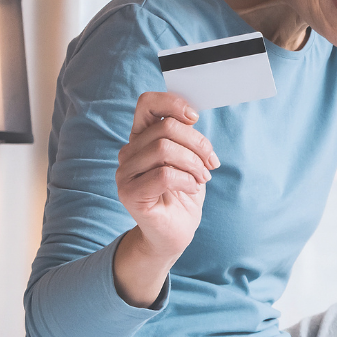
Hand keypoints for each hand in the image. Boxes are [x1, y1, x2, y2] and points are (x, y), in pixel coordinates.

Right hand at [112, 91, 218, 305]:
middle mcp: (128, 153)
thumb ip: (185, 136)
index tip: (194, 117)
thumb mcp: (189, 159)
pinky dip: (187, 180)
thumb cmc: (183, 194)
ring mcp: (125, 174)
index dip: (173, 103)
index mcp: (141, 138)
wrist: (174, 233)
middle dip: (197, 144)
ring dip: (193, 164)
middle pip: (165, 128)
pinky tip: (191, 188)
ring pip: (164, 149)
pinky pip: (164, 175)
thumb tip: (191, 114)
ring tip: (202, 178)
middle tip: (211, 164)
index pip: (147, 103)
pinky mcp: (130, 194)